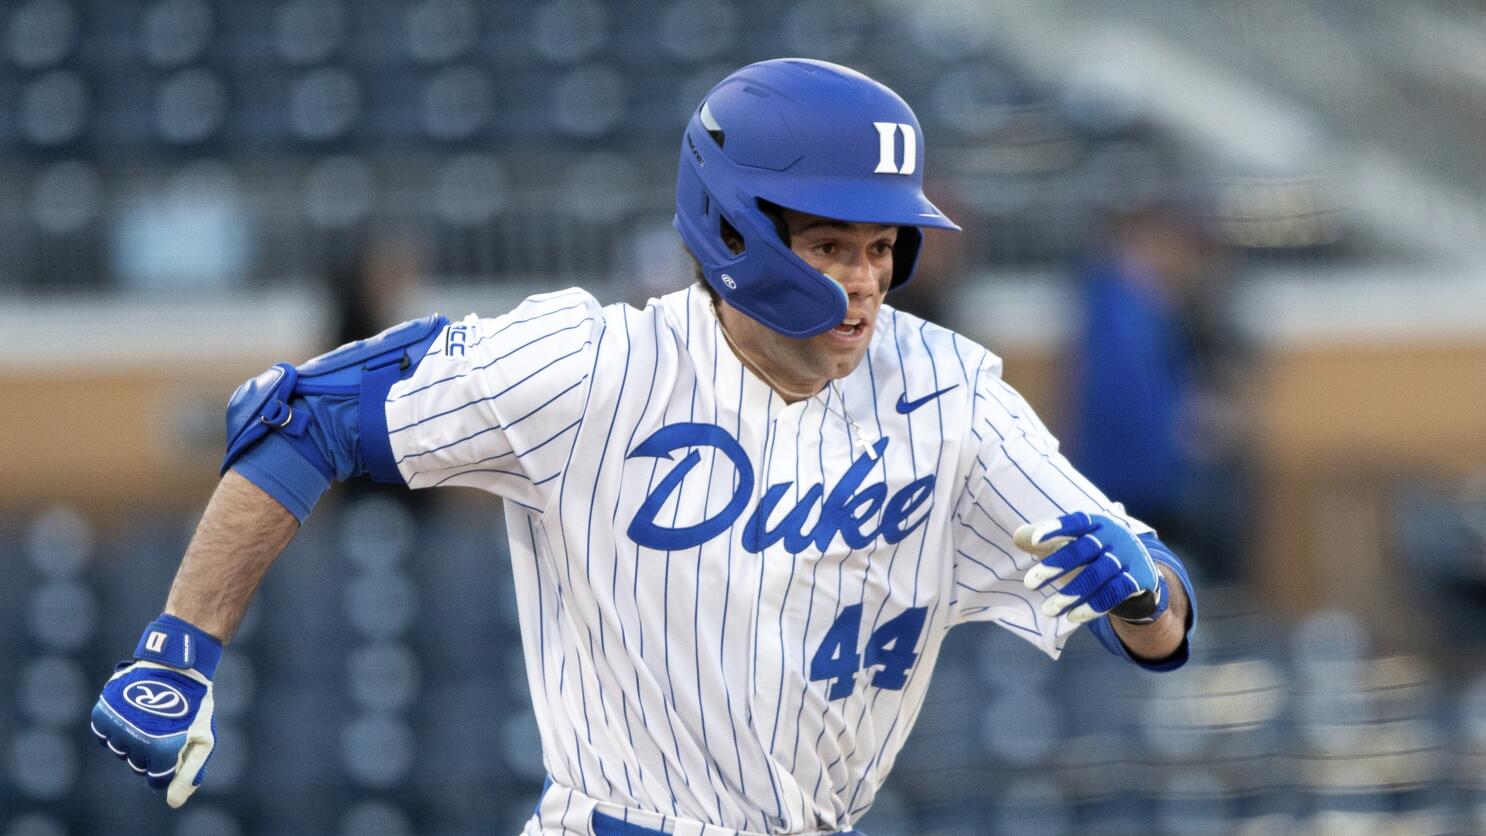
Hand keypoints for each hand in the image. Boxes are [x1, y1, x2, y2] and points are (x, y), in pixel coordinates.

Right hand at [90, 616, 220, 807]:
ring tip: (151, 714)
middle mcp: (135, 741)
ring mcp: (116, 727)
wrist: (176, 664)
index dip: (169, 764)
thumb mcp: (203, 739)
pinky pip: (104, 734)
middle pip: (138, 765)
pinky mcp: (102, 714)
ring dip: (133, 738)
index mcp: (161, 750)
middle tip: (166, 724)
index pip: (157, 779)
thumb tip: (173, 802)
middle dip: (152, 751)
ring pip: (120, 750)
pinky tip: (132, 711)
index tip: (176, 743)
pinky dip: (116, 727)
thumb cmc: (195, 704)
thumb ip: (189, 773)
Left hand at [1015, 511, 1167, 624]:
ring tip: (1048, 610)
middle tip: (1028, 583)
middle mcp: (1115, 536)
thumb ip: (1047, 539)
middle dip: (1054, 566)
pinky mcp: (1139, 578)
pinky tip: (1072, 617)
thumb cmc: (1095, 556)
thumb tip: (1017, 536)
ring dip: (1070, 594)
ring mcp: (1129, 556)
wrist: (1139, 575)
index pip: (1075, 522)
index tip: (1034, 540)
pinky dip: (1092, 606)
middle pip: (1082, 549)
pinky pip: (1113, 593)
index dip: (1055, 529)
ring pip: (1097, 575)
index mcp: (1097, 523)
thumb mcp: (1074, 544)